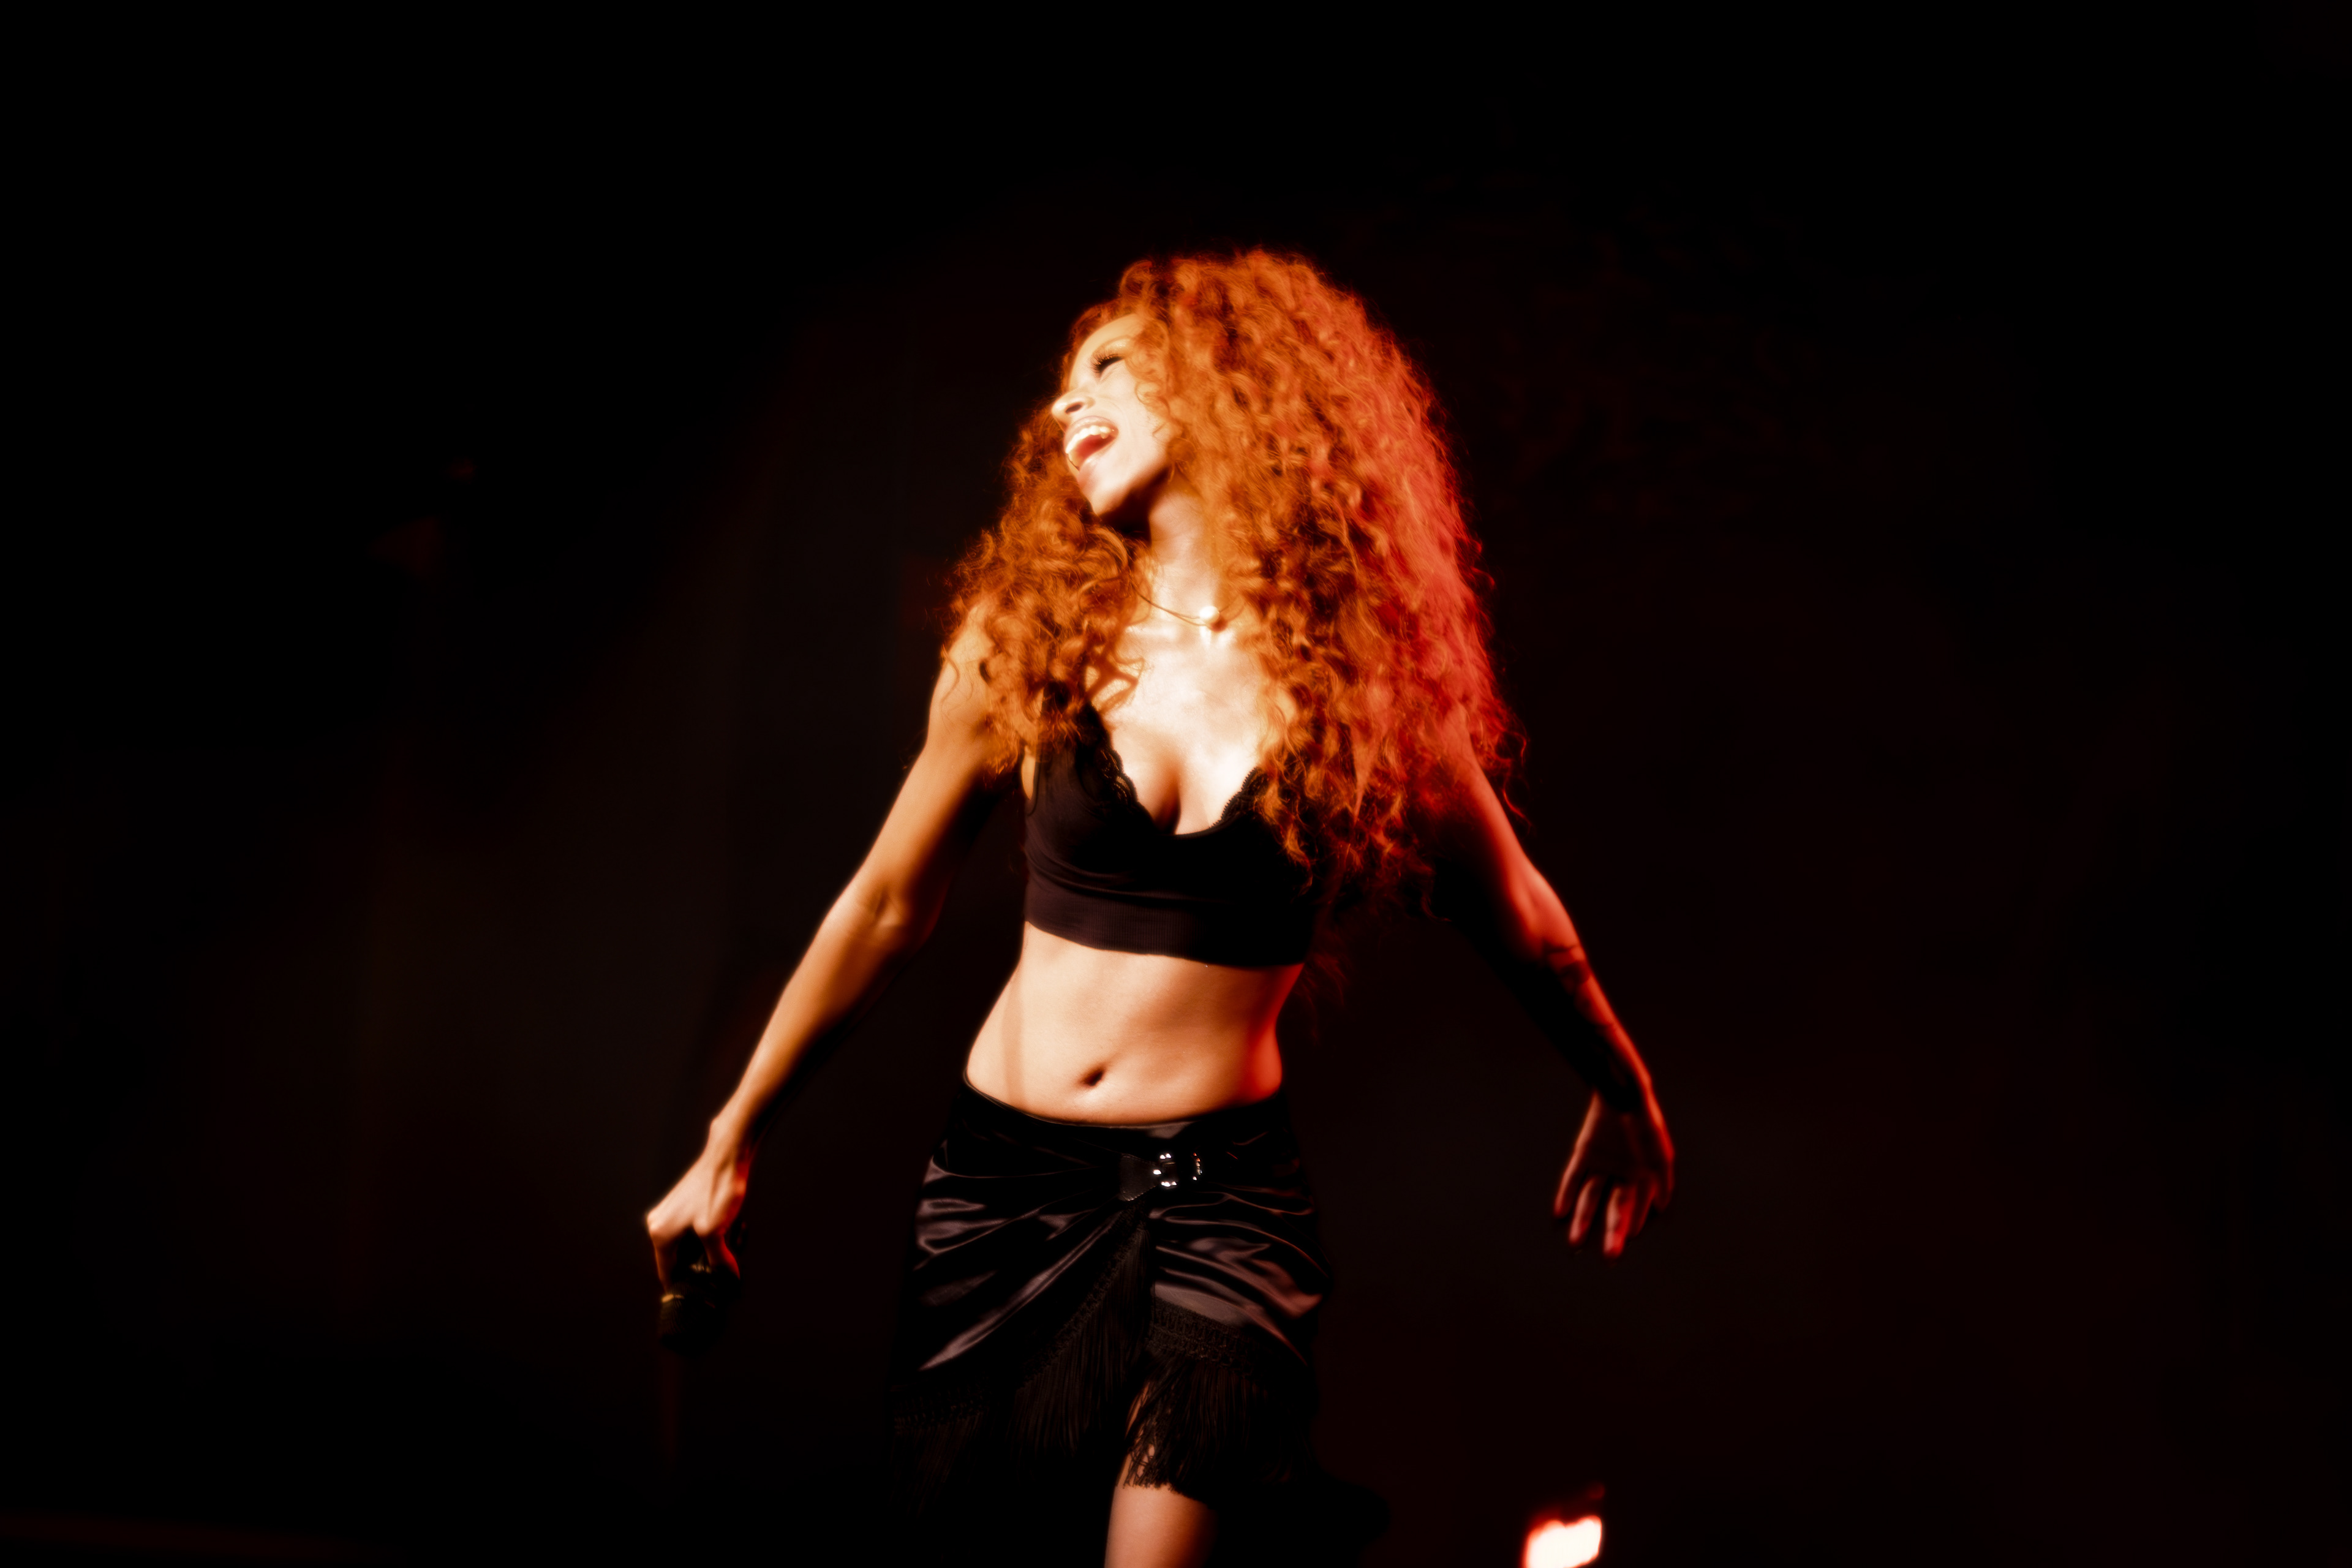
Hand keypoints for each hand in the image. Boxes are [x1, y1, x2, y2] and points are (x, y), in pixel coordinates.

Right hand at [645, 1127, 750, 1289]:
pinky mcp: (683, 1204)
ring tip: (725, 1256)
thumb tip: (727, 1278)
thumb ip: (719, 1260)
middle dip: (698, 1268)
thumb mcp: (716, 1231)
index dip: (683, 1287)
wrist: (728, 1154)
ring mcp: (669, 1212)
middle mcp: (658, 1223)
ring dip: (704, 1252)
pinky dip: (706, 1238)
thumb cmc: (717, 1188)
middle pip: (677, 1259)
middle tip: (718, 1277)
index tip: (696, 1299)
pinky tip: (725, 1237)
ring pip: (686, 1245)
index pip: (666, 1272)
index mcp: (660, 1234)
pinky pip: (691, 1231)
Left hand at [1553, 1089, 1673, 1258]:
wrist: (1620, 1089)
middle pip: (1615, 1208)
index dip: (1634, 1223)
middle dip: (1612, 1232)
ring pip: (1591, 1197)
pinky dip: (1566, 1194)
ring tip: (1575, 1241)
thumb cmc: (1645, 1119)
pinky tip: (1560, 1211)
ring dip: (1583, 1219)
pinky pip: (1573, 1177)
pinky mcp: (1584, 1153)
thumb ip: (1662, 1179)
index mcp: (1643, 1174)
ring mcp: (1602, 1164)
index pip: (1638, 1207)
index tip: (1629, 1241)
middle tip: (1609, 1256)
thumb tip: (1664, 1207)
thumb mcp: (1660, 1151)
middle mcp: (1622, 1173)